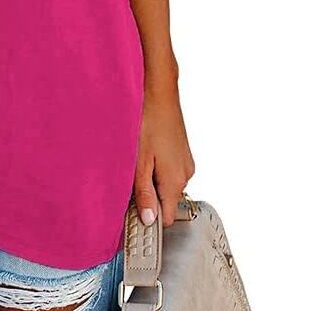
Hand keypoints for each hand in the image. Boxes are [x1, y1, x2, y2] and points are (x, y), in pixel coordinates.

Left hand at [133, 66, 194, 228]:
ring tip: (133, 164)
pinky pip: (168, 170)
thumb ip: (144, 192)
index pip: (168, 218)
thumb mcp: (139, 161)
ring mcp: (185, 162)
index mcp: (176, 180)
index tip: (131, 216)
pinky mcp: (180, 151)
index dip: (149, 219)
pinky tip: (143, 153)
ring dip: (150, 181)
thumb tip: (148, 220)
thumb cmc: (147, 121)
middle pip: (166, 201)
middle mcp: (185, 173)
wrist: (159, 91)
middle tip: (126, 185)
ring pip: (166, 184)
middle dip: (147, 198)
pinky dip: (155, 168)